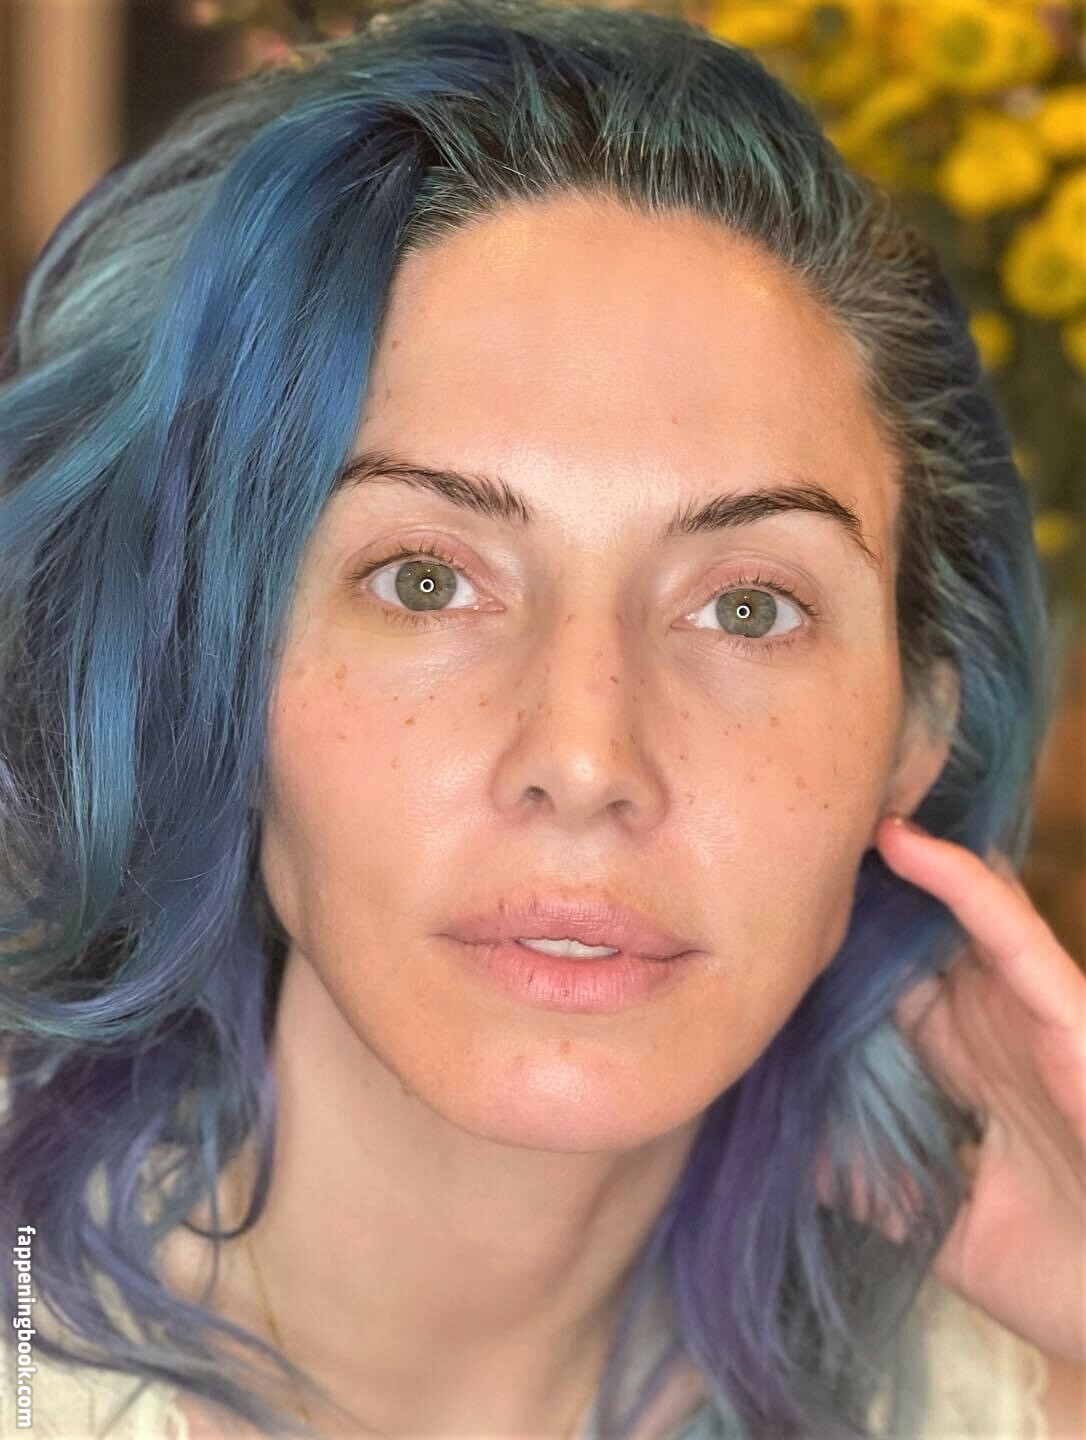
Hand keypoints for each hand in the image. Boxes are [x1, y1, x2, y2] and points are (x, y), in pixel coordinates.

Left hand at [822, 815, 1085, 1366]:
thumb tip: (774, 1143)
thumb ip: (863, 1176)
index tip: (759, 908)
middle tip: (777, 835)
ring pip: (961, 911)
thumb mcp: (931, 1218)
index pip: (882, 984)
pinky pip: (1012, 932)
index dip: (831, 946)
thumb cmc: (1056, 1274)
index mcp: (960, 1065)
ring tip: (830, 810)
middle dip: (856, 888)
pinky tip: (902, 842)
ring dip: (900, 861)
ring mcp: (1031, 1013)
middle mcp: (990, 1026)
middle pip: (912, 933)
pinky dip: (962, 883)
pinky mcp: (1070, 1012)